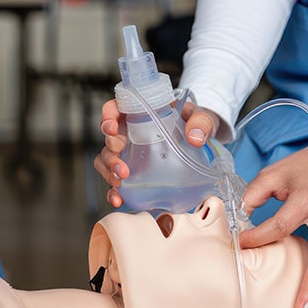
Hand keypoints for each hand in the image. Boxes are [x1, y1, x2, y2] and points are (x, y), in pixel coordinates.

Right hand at [95, 99, 217, 207]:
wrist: (201, 142)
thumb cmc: (194, 123)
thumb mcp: (201, 117)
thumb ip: (200, 122)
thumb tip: (195, 138)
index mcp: (139, 112)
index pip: (114, 109)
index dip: (107, 116)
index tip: (111, 128)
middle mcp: (129, 131)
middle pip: (108, 139)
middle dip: (110, 153)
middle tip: (122, 166)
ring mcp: (129, 151)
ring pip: (106, 159)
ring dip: (109, 171)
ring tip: (120, 182)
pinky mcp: (134, 169)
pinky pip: (116, 179)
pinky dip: (113, 190)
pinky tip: (118, 198)